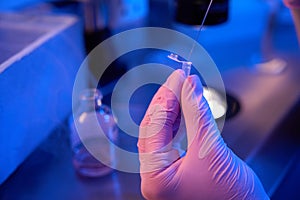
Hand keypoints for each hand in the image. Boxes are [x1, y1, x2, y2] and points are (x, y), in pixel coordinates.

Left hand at [138, 70, 268, 199]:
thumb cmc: (231, 197)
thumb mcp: (211, 149)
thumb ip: (197, 114)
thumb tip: (189, 86)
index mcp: (155, 178)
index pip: (153, 128)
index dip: (165, 99)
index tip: (177, 78)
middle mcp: (155, 176)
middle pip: (154, 129)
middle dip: (167, 101)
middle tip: (179, 79)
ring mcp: (165, 173)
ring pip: (162, 132)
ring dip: (172, 109)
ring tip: (182, 88)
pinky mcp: (177, 168)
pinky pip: (172, 139)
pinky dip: (178, 120)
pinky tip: (183, 106)